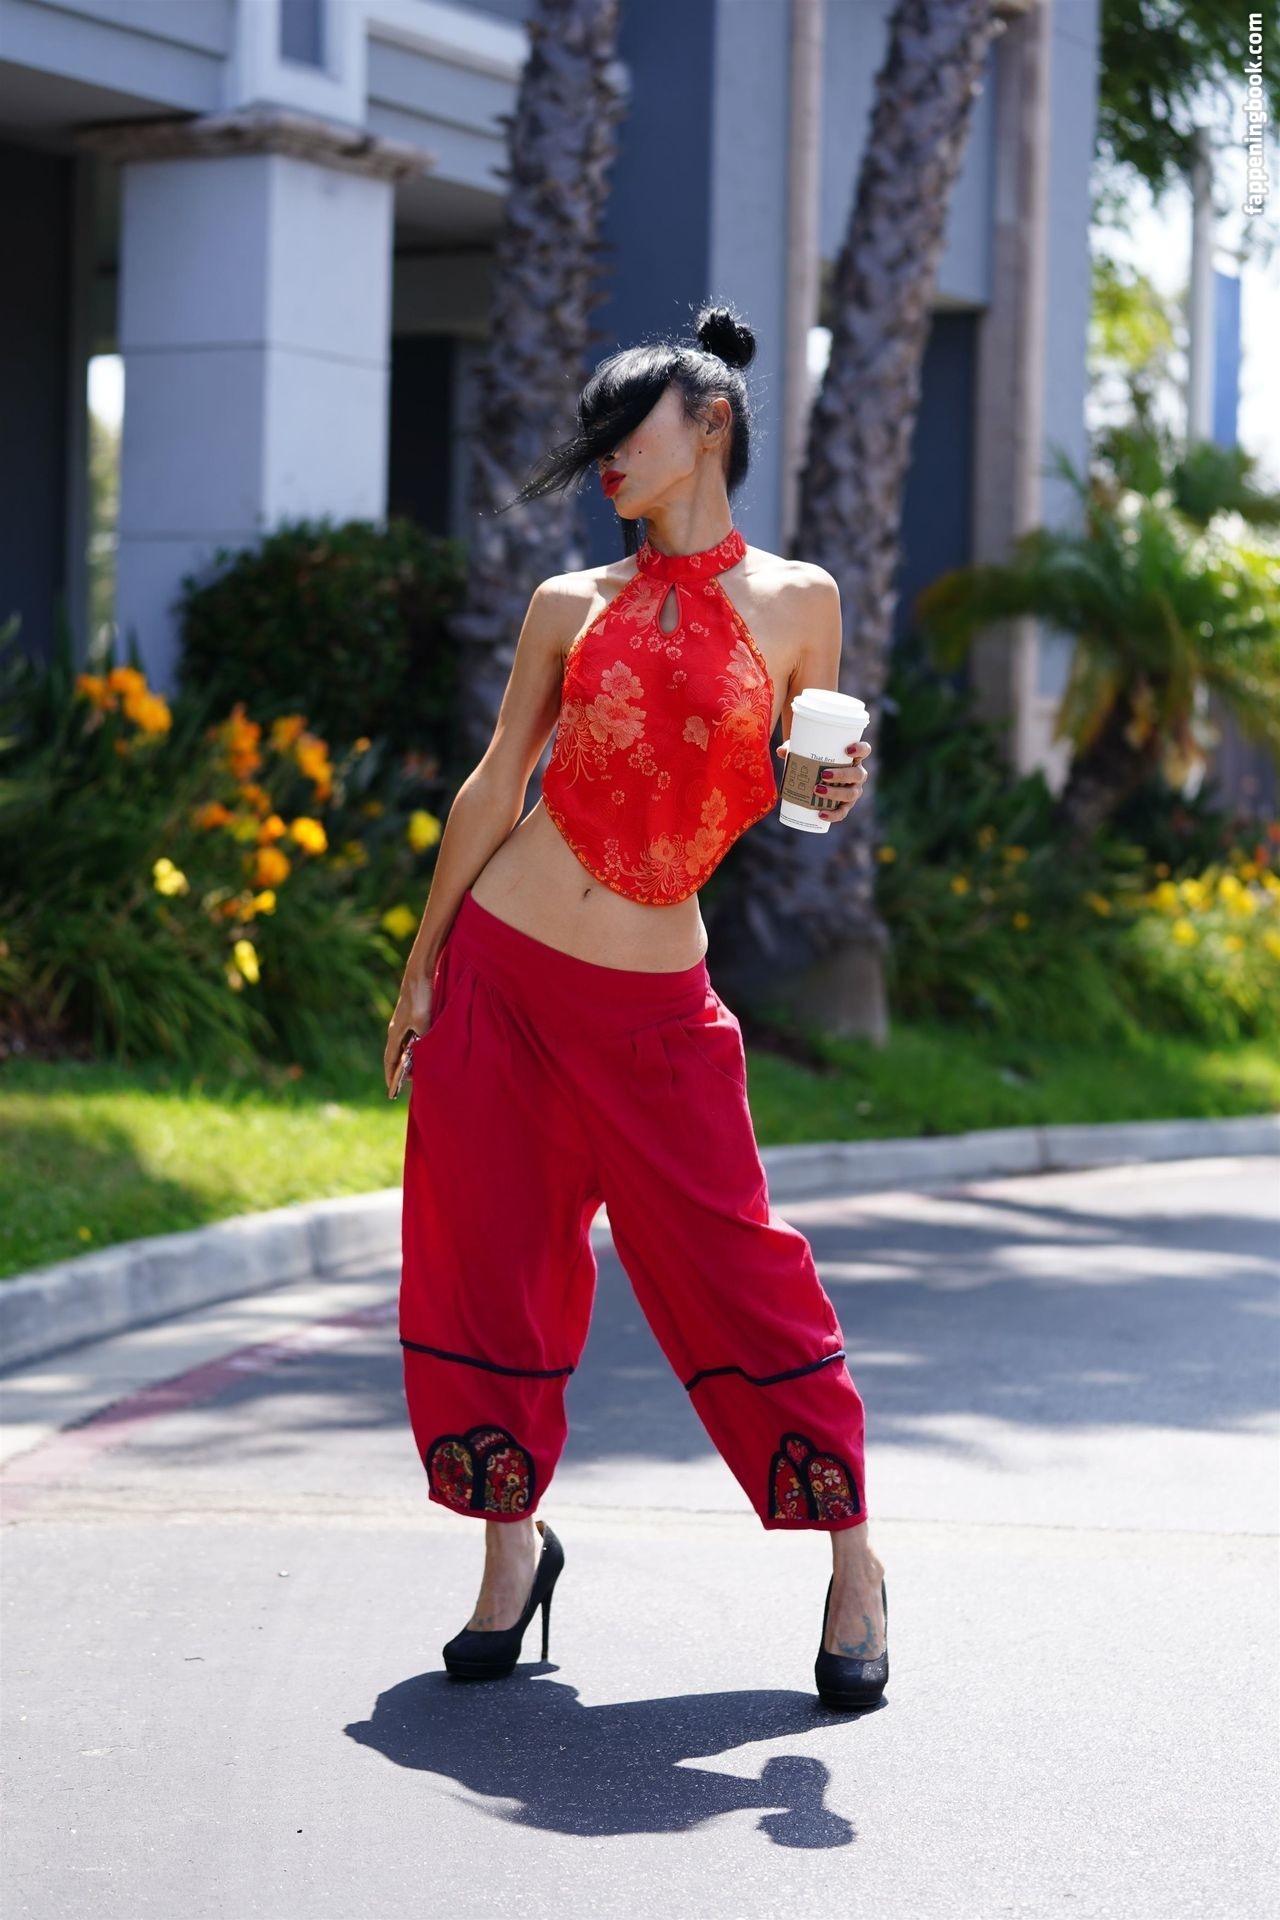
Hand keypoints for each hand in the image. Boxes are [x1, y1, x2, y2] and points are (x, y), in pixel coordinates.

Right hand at [384, 975, 434, 1096]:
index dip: (391, 1076)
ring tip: (416, 1072)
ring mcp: (403, 1021)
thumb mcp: (423, 1020)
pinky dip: (414, 1047)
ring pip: (404, 1045)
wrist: (420, 971)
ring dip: (408, 1058)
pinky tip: (424, 1050)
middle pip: (395, 1054)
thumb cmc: (421, 996)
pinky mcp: (412, 1015)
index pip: (390, 1060)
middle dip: (399, 1070)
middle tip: (404, 1086)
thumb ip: (424, 1039)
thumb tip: (424, 1055)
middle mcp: (396, 1028)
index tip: (391, 1091)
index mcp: (395, 1032)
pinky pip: (411, 1037)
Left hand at [776, 738, 870, 823]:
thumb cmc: (816, 759)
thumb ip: (795, 748)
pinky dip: (833, 815)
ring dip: (836, 793)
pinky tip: (821, 814)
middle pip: (857, 774)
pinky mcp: (846, 805)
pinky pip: (842, 812)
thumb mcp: (806, 751)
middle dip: (842, 775)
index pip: (865, 750)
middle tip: (823, 775)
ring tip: (817, 791)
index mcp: (853, 757)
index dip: (860, 749)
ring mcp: (854, 790)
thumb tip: (781, 751)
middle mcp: (857, 774)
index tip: (847, 750)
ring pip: (851, 794)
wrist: (819, 776)